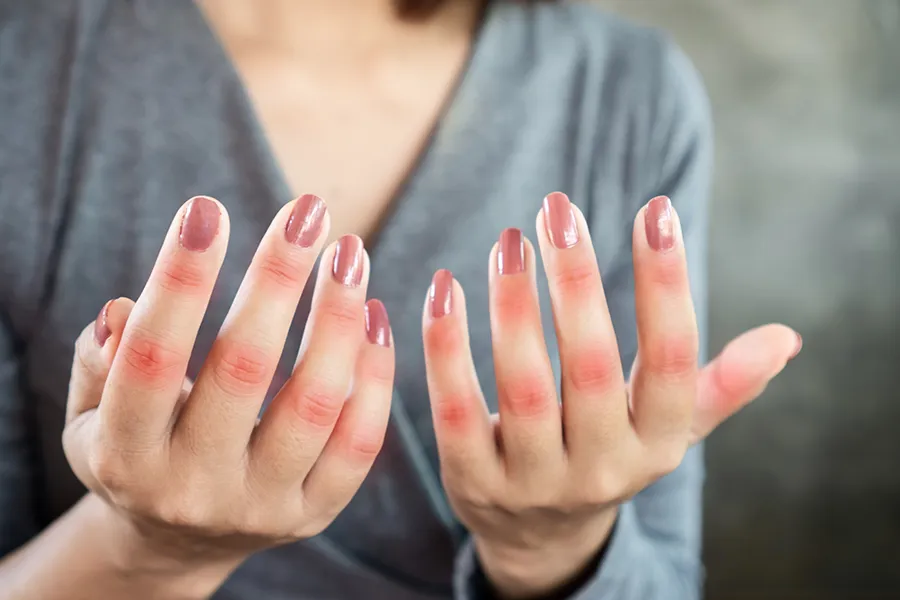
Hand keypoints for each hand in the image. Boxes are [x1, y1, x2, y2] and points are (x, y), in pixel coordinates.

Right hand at [64, 195, 393, 588]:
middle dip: (278, 279)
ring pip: (315, 402)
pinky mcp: (314, 511)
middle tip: (308, 210)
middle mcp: (194, 487)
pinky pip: (360, 439)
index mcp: (126, 458)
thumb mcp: (92, 417)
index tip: (207, 207)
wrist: (177, 538)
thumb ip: (100, 364)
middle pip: (244, 369)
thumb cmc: (136, 449)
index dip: (180, 281)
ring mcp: (262, 506)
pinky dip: (374, 371)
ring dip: (338, 316)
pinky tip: (372, 314)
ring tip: (350, 251)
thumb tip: (125, 311)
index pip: (150, 358)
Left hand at [422, 193, 799, 597]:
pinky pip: (456, 410)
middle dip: (578, 282)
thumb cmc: (608, 451)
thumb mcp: (666, 429)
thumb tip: (785, 340)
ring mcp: (534, 480)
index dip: (666, 284)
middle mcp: (602, 467)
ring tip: (509, 241)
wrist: (539, 534)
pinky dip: (447, 347)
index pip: (671, 360)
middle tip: (558, 208)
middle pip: (591, 367)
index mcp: (656, 444)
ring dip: (513, 306)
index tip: (656, 211)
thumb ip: (719, 385)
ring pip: (523, 387)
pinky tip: (445, 289)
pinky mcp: (474, 481)